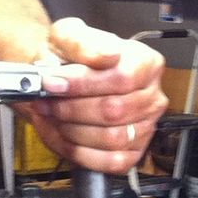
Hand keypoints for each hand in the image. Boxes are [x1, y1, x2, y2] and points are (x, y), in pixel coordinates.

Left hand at [23, 18, 166, 175]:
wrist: (63, 77)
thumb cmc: (71, 58)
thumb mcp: (69, 36)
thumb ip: (83, 42)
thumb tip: (104, 55)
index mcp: (146, 63)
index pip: (122, 77)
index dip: (84, 83)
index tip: (53, 82)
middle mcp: (152, 96)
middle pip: (114, 110)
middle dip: (72, 109)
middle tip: (45, 102)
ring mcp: (146, 127)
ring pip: (111, 138)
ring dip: (72, 130)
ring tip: (52, 117)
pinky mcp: (134, 152)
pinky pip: (110, 162)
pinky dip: (80, 152)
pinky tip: (64, 136)